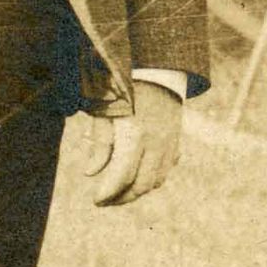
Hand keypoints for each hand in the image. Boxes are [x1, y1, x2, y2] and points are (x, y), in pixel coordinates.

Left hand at [68, 86, 183, 207]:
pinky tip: (136, 177)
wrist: (157, 66)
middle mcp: (156, 143)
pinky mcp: (176, 140)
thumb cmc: (124, 85)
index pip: (122, 176)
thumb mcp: (105, 110)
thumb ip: (100, 144)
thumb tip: (90, 173)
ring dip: (136, 191)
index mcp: (135, 134)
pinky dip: (151, 179)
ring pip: (156, 181)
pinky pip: (166, 170)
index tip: (95, 200)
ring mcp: (169, 143)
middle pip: (141, 185)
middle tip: (103, 201)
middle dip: (121, 198)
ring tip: (117, 192)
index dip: (108, 192)